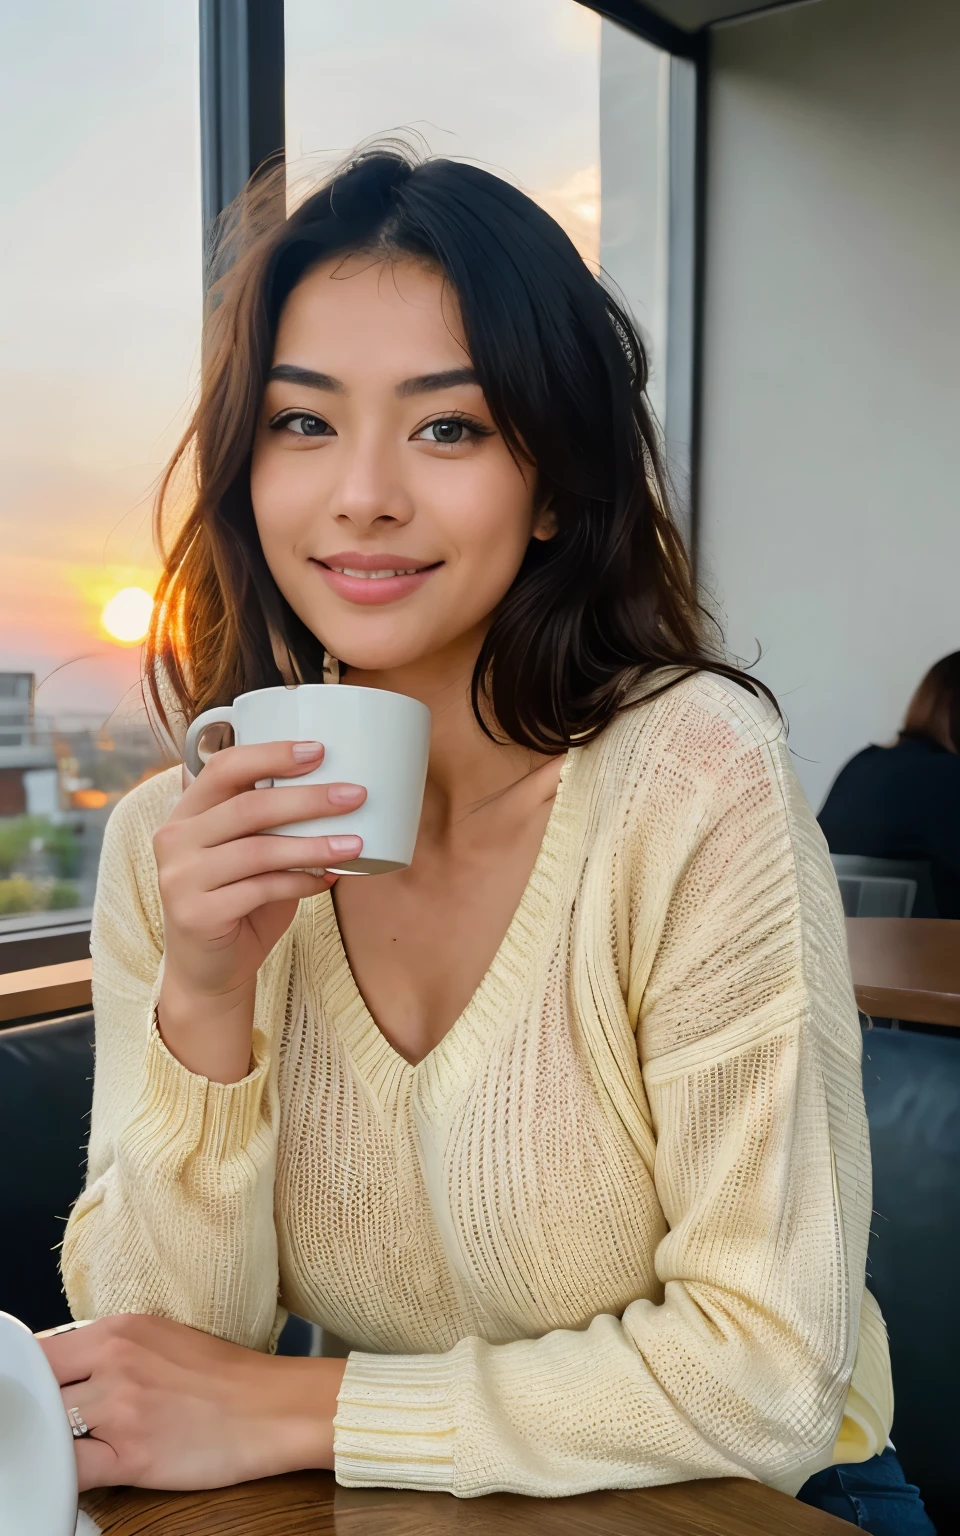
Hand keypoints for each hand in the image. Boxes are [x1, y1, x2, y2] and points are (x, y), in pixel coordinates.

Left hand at [40, 1314, 344, 1491]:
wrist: (273, 1407)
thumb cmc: (225, 1375)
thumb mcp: (160, 1337)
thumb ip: (111, 1349)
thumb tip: (67, 1370)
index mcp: (119, 1329)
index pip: (42, 1353)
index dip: (37, 1381)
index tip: (41, 1395)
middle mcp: (115, 1363)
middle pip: (40, 1391)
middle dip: (41, 1412)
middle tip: (56, 1425)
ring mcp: (121, 1410)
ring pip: (51, 1430)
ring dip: (55, 1443)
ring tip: (73, 1448)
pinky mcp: (133, 1457)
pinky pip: (73, 1471)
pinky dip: (66, 1475)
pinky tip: (81, 1473)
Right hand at [154, 740, 365, 1079]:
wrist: (207, 971)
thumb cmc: (239, 902)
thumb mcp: (252, 853)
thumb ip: (274, 823)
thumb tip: (341, 790)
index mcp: (186, 812)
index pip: (224, 766)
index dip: (271, 754)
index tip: (319, 750)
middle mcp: (174, 838)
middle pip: (247, 805)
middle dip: (308, 798)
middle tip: (354, 794)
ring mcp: (180, 877)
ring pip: (258, 849)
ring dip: (314, 844)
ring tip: (356, 843)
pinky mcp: (196, 913)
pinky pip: (261, 890)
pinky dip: (301, 882)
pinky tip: (329, 879)